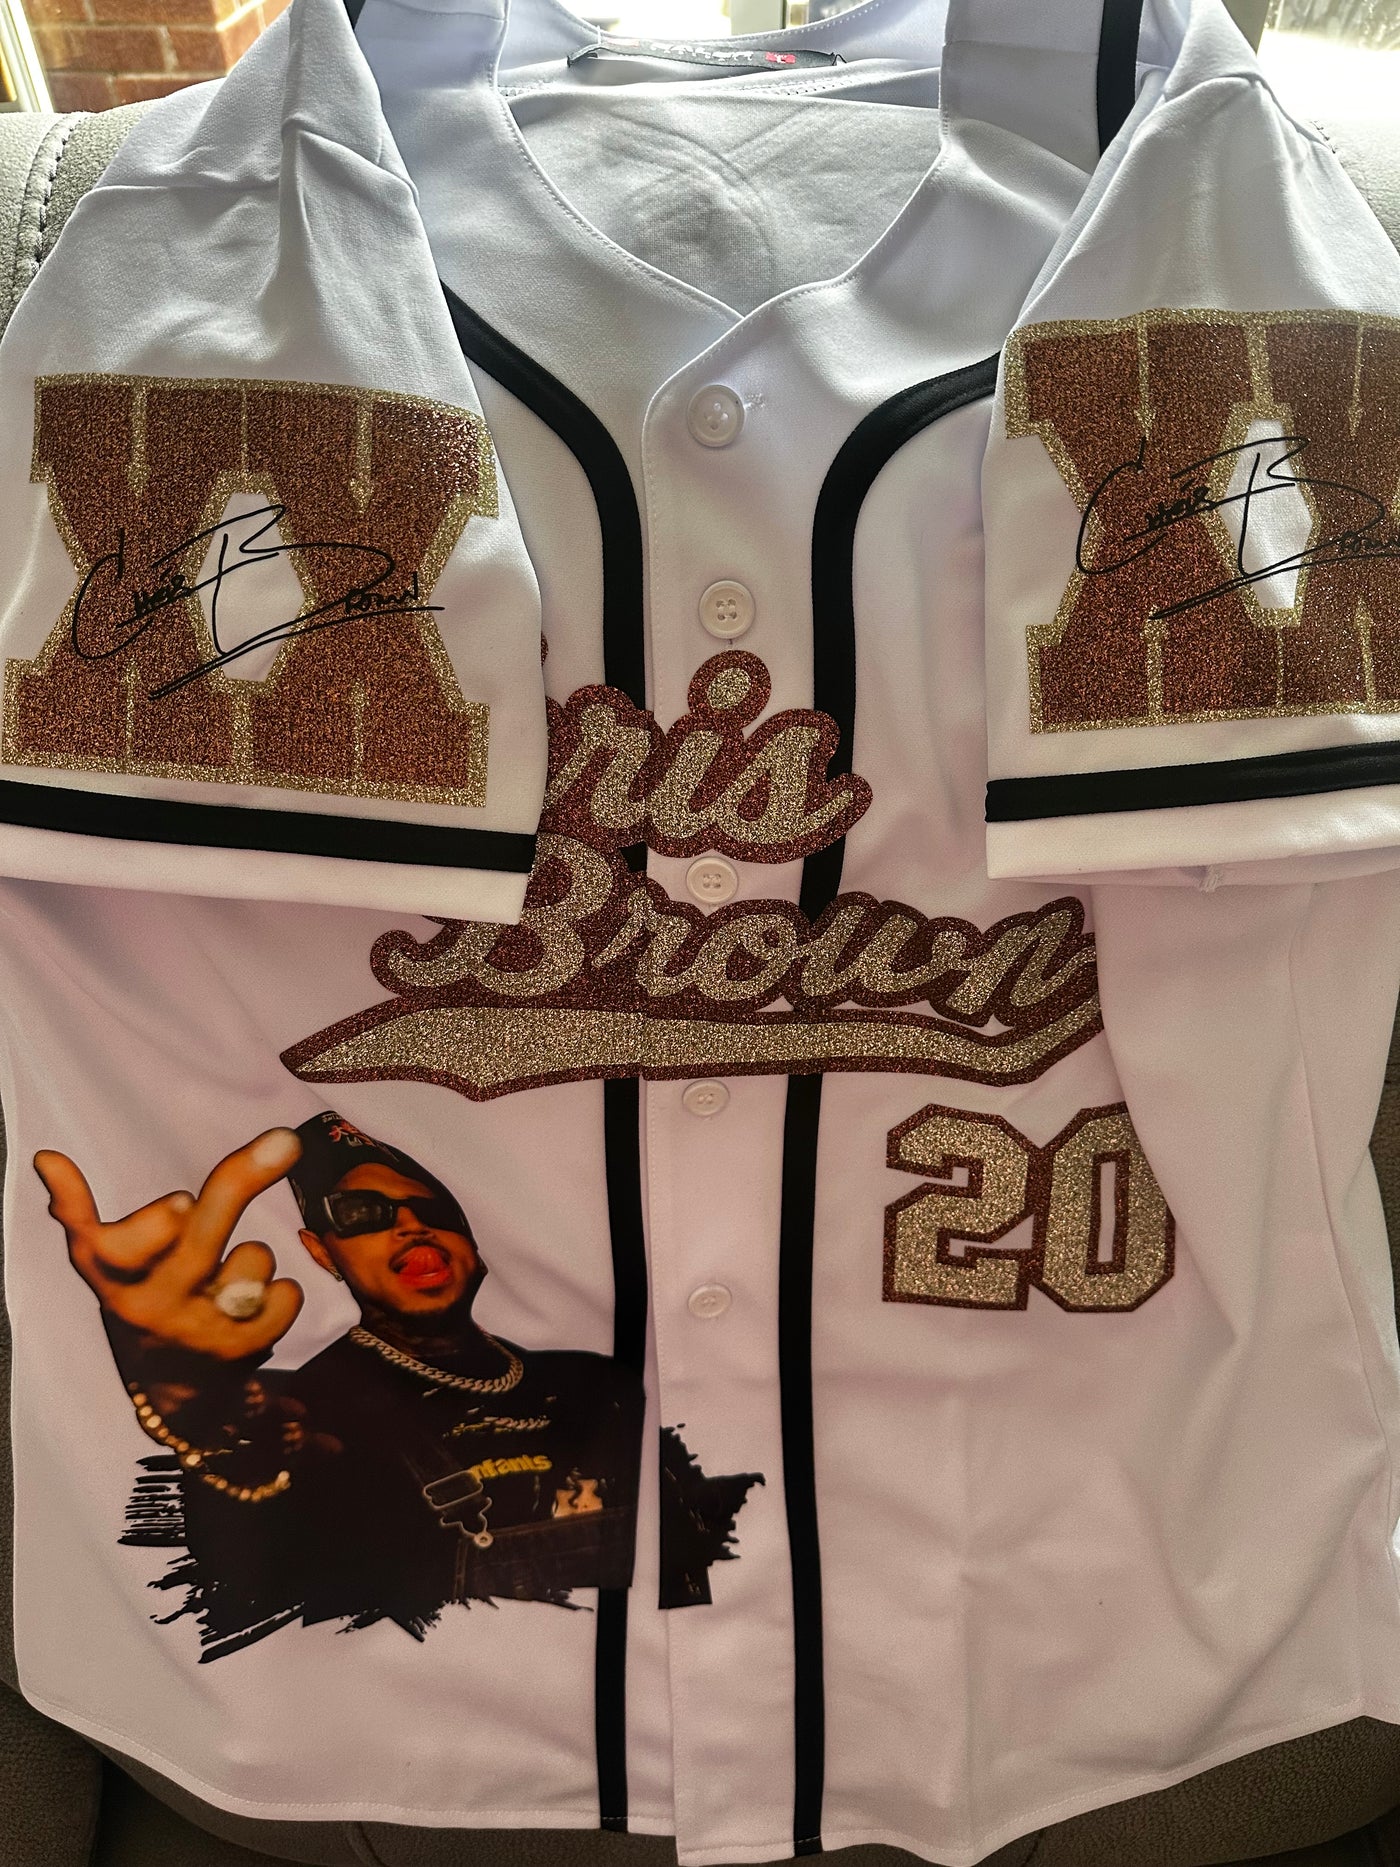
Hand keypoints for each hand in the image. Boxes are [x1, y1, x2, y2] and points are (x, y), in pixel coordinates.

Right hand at [35, 1130, 305, 1363]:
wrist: (173, 1385)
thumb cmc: (142, 1295)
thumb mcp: (102, 1261)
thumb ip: (78, 1211)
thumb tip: (46, 1158)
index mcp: (112, 1275)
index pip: (119, 1251)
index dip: (153, 1226)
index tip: (181, 1200)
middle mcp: (152, 1304)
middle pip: (199, 1242)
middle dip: (242, 1182)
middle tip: (284, 1142)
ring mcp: (198, 1329)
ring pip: (252, 1258)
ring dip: (253, 1254)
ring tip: (229, 1274)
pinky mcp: (241, 1349)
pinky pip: (286, 1294)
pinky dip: (283, 1290)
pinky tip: (258, 1301)